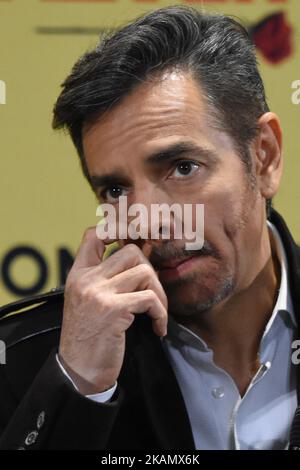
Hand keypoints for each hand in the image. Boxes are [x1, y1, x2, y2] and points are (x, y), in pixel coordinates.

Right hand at [58, 228, 167, 394]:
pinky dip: (160, 313)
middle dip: (150, 271)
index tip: (137, 243)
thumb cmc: (88, 337)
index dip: (118, 230)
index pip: (94, 234)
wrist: (79, 371)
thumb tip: (139, 258)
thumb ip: (104, 279)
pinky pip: (150, 298)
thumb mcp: (87, 301)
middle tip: (153, 294)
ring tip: (157, 313)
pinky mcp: (113, 310)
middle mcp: (86, 279)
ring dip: (159, 294)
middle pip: (130, 251)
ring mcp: (99, 293)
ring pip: (144, 272)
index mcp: (78, 274)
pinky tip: (157, 328)